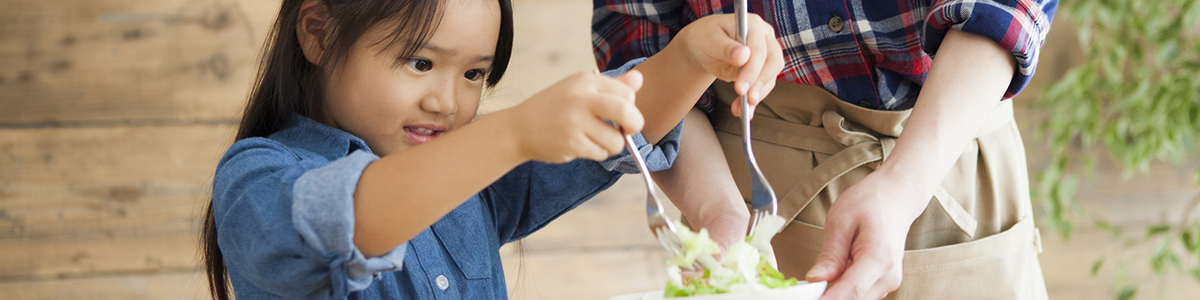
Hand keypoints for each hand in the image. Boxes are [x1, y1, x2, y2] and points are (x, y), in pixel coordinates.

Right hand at [509, 71, 644, 162]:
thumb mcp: (580, 89)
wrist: (519, 128)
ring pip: (616, 139)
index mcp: (586, 80)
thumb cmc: (555, 108)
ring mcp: (575, 121)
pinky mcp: (571, 143)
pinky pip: (601, 153)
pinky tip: (582, 145)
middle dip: (635, 125)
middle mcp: (580, 98)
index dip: (630, 107)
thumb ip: (612, 85)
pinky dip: (597, 153)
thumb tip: (639, 79)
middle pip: (626, 111)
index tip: (620, 115)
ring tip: (597, 140)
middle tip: (627, 131)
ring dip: (613, 144)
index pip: (627, 93)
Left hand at [675, 13, 783, 117]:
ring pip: (769, 78)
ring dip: (756, 96)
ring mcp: (765, 55)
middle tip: (747, 100)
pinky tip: (743, 112)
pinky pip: (762, 88)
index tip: (740, 88)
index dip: (752, 70)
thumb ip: (726, 47)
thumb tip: (744, 55)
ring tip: (740, 110)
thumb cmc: (705, 37)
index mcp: (754, 26)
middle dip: (759, 85)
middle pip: (772, 64)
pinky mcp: (761, 70)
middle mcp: (764, 39)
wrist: (702, 46)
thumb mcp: (710, 40)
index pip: (759, 50)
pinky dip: (753, 101)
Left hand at [806, 169, 928, 299]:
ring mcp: (889, 282)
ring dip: (835, 295)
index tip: (808, 299)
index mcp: (878, 257)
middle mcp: (888, 275)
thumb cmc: (870, 202)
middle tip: (804, 290)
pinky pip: (860, 295)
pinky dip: (844, 292)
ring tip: (816, 282)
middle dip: (827, 298)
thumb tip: (815, 279)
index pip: (851, 290)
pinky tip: (831, 279)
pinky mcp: (884, 283)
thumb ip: (830, 255)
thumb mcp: (841, 221)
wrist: (897, 196)